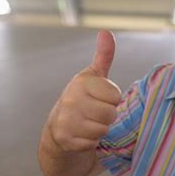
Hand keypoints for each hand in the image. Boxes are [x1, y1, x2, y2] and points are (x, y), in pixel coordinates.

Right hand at [46, 30, 120, 152]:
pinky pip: (92, 143)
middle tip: (94, 112)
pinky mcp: (65, 138)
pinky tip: (81, 134)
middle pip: (111, 113)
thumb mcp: (94, 76)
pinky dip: (90, 142)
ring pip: (103, 129)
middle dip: (107, 116)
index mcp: (82, 82)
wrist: (59, 127)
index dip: (111, 99)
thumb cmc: (83, 99)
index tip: (99, 98)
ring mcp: (66, 119)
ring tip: (88, 122)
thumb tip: (106, 32)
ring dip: (99, 129)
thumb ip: (104, 55)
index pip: (115, 96)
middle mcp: (72, 98)